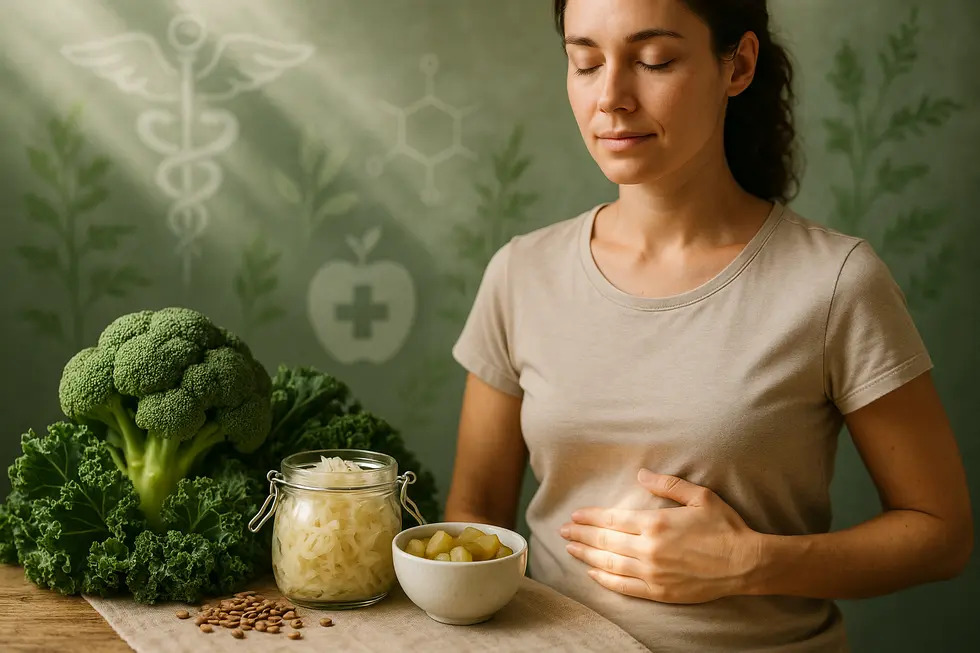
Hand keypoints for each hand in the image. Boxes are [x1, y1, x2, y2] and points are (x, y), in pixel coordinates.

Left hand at [559, 469, 762, 603]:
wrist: (746, 563)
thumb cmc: (725, 527)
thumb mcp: (700, 496)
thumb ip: (668, 484)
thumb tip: (641, 473)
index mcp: (656, 524)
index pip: (612, 520)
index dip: (590, 518)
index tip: (575, 516)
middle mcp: (649, 550)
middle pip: (604, 542)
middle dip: (580, 535)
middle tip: (562, 532)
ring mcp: (653, 573)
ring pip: (609, 564)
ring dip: (586, 556)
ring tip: (570, 549)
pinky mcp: (660, 592)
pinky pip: (624, 586)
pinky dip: (605, 579)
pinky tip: (593, 573)